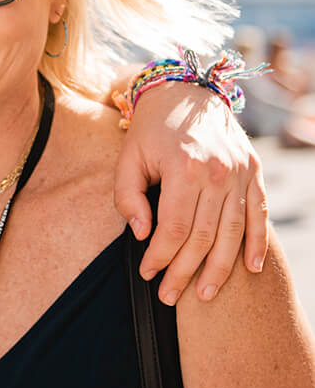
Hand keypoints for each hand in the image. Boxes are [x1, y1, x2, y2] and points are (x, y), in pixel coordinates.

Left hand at [114, 81, 267, 304]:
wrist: (185, 93)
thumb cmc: (150, 131)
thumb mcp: (127, 158)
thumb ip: (128, 197)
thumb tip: (142, 234)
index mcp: (184, 168)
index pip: (175, 227)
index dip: (160, 256)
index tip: (147, 274)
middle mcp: (218, 172)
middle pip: (204, 237)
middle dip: (185, 271)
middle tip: (169, 294)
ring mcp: (241, 173)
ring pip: (233, 233)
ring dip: (220, 269)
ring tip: (203, 293)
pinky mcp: (254, 172)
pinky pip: (259, 215)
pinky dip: (257, 245)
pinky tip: (249, 270)